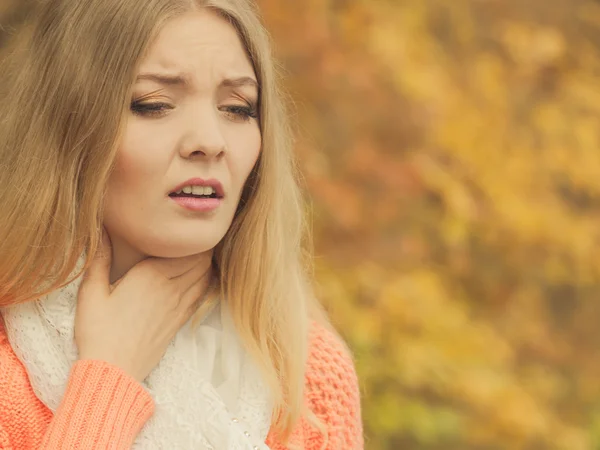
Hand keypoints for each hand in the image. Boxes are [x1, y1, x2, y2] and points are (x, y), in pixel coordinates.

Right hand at [75, 229, 211, 381]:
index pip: (185, 249)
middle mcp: (171, 288)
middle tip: (194, 237)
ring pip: (204, 277)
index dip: (191, 237)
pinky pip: (201, 295)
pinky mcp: (180, 321)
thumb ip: (99, 259)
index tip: (187, 227)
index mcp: (151, 275)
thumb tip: (100, 231)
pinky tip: (200, 277)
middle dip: (202, 247)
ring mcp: (178, 306)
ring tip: (199, 252)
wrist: (113, 371)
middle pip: (201, 260)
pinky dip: (205, 282)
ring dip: (206, 263)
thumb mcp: (91, 292)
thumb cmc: (98, 332)